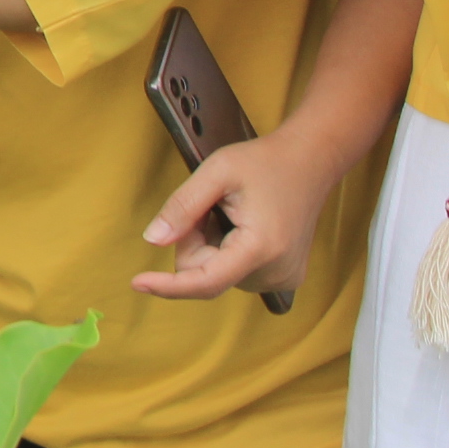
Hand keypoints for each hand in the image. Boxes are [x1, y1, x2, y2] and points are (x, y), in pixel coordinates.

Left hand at [135, 128, 332, 302]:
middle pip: (205, 273)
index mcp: (260, 248)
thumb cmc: (265, 161)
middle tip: (212, 206)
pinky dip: (227, 251)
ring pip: (216, 273)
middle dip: (195, 242)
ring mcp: (282, 279)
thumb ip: (182, 206)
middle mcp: (275, 273)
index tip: (138, 283)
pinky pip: (234, 273)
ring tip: (233, 212)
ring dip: (212, 245)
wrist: (310, 161)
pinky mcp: (283, 278)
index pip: (206, 282)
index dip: (168, 286)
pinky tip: (244, 225)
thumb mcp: (217, 171)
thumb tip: (153, 240)